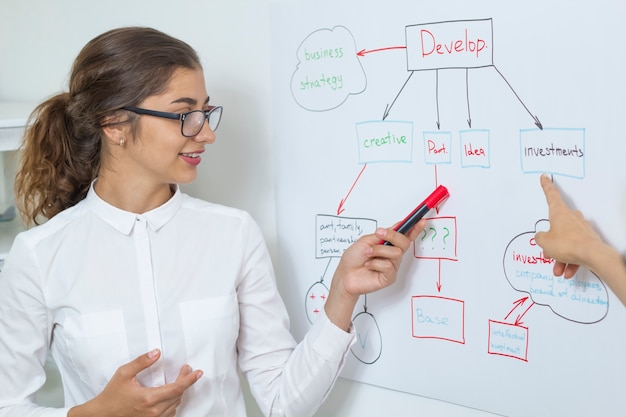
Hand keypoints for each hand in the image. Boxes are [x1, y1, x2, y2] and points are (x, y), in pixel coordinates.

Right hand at [68, 349, 202, 416]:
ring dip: (179, 392)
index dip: (189, 379)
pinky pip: (169, 413)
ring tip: (180, 379)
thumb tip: (156, 352)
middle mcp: (154, 411)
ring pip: (175, 404)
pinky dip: (173, 402)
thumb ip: (141, 362)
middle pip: (178, 395)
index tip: (198, 372)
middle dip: (185, 381)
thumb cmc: (111, 396)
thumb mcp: (123, 374)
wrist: (102, 415)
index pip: (177, 388)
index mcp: (149, 398)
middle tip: (186, 369)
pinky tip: (171, 394)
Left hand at [324, 220, 425, 329]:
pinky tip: (368, 265)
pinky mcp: (389, 277)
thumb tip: (398, 225)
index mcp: (388, 244)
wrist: (344, 275)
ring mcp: (392, 266)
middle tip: (379, 233)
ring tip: (367, 254)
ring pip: (396, 253)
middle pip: (404, 242)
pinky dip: (375, 263)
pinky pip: (389, 266)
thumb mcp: (366, 240)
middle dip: (392, 236)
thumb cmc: (353, 258)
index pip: (406, 236)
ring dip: (378, 251)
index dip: (415, 228)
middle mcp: (392, 255)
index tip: (422, 220)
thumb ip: (382, 234)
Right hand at [534, 174, 601, 277]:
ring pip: (566, 243)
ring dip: (560, 257)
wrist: (593, 255)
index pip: (551, 195)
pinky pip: (575, 251)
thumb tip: (541, 238)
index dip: (546, 186)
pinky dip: (570, 261)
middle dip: (552, 243)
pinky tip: (567, 272)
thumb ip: (540, 238)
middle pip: (557, 228)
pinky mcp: (589, 240)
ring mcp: (581, 229)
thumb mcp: (545, 242)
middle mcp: (571, 218)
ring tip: (558, 269)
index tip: (545, 177)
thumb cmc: (568, 244)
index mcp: (559, 213)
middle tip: (548, 252)